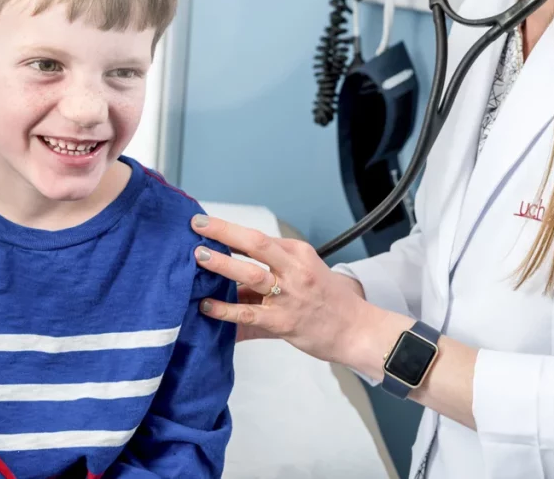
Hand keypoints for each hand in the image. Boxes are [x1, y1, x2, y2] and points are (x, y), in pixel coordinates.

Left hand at [191, 214, 382, 365]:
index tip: (204, 223)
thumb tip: (232, 274)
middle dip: (223, 232)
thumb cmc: (328, 302)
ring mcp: (290, 295)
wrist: (357, 330)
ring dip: (222, 264)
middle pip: (255, 243)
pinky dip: (225, 309)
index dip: (229, 229)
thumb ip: (271, 270)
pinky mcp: (284, 322)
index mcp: (298, 252)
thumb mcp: (304, 273)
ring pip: (251, 274)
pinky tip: (206, 305)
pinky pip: (249, 314)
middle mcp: (294, 269)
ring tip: (199, 256)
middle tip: (197, 226)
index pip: (258, 236)